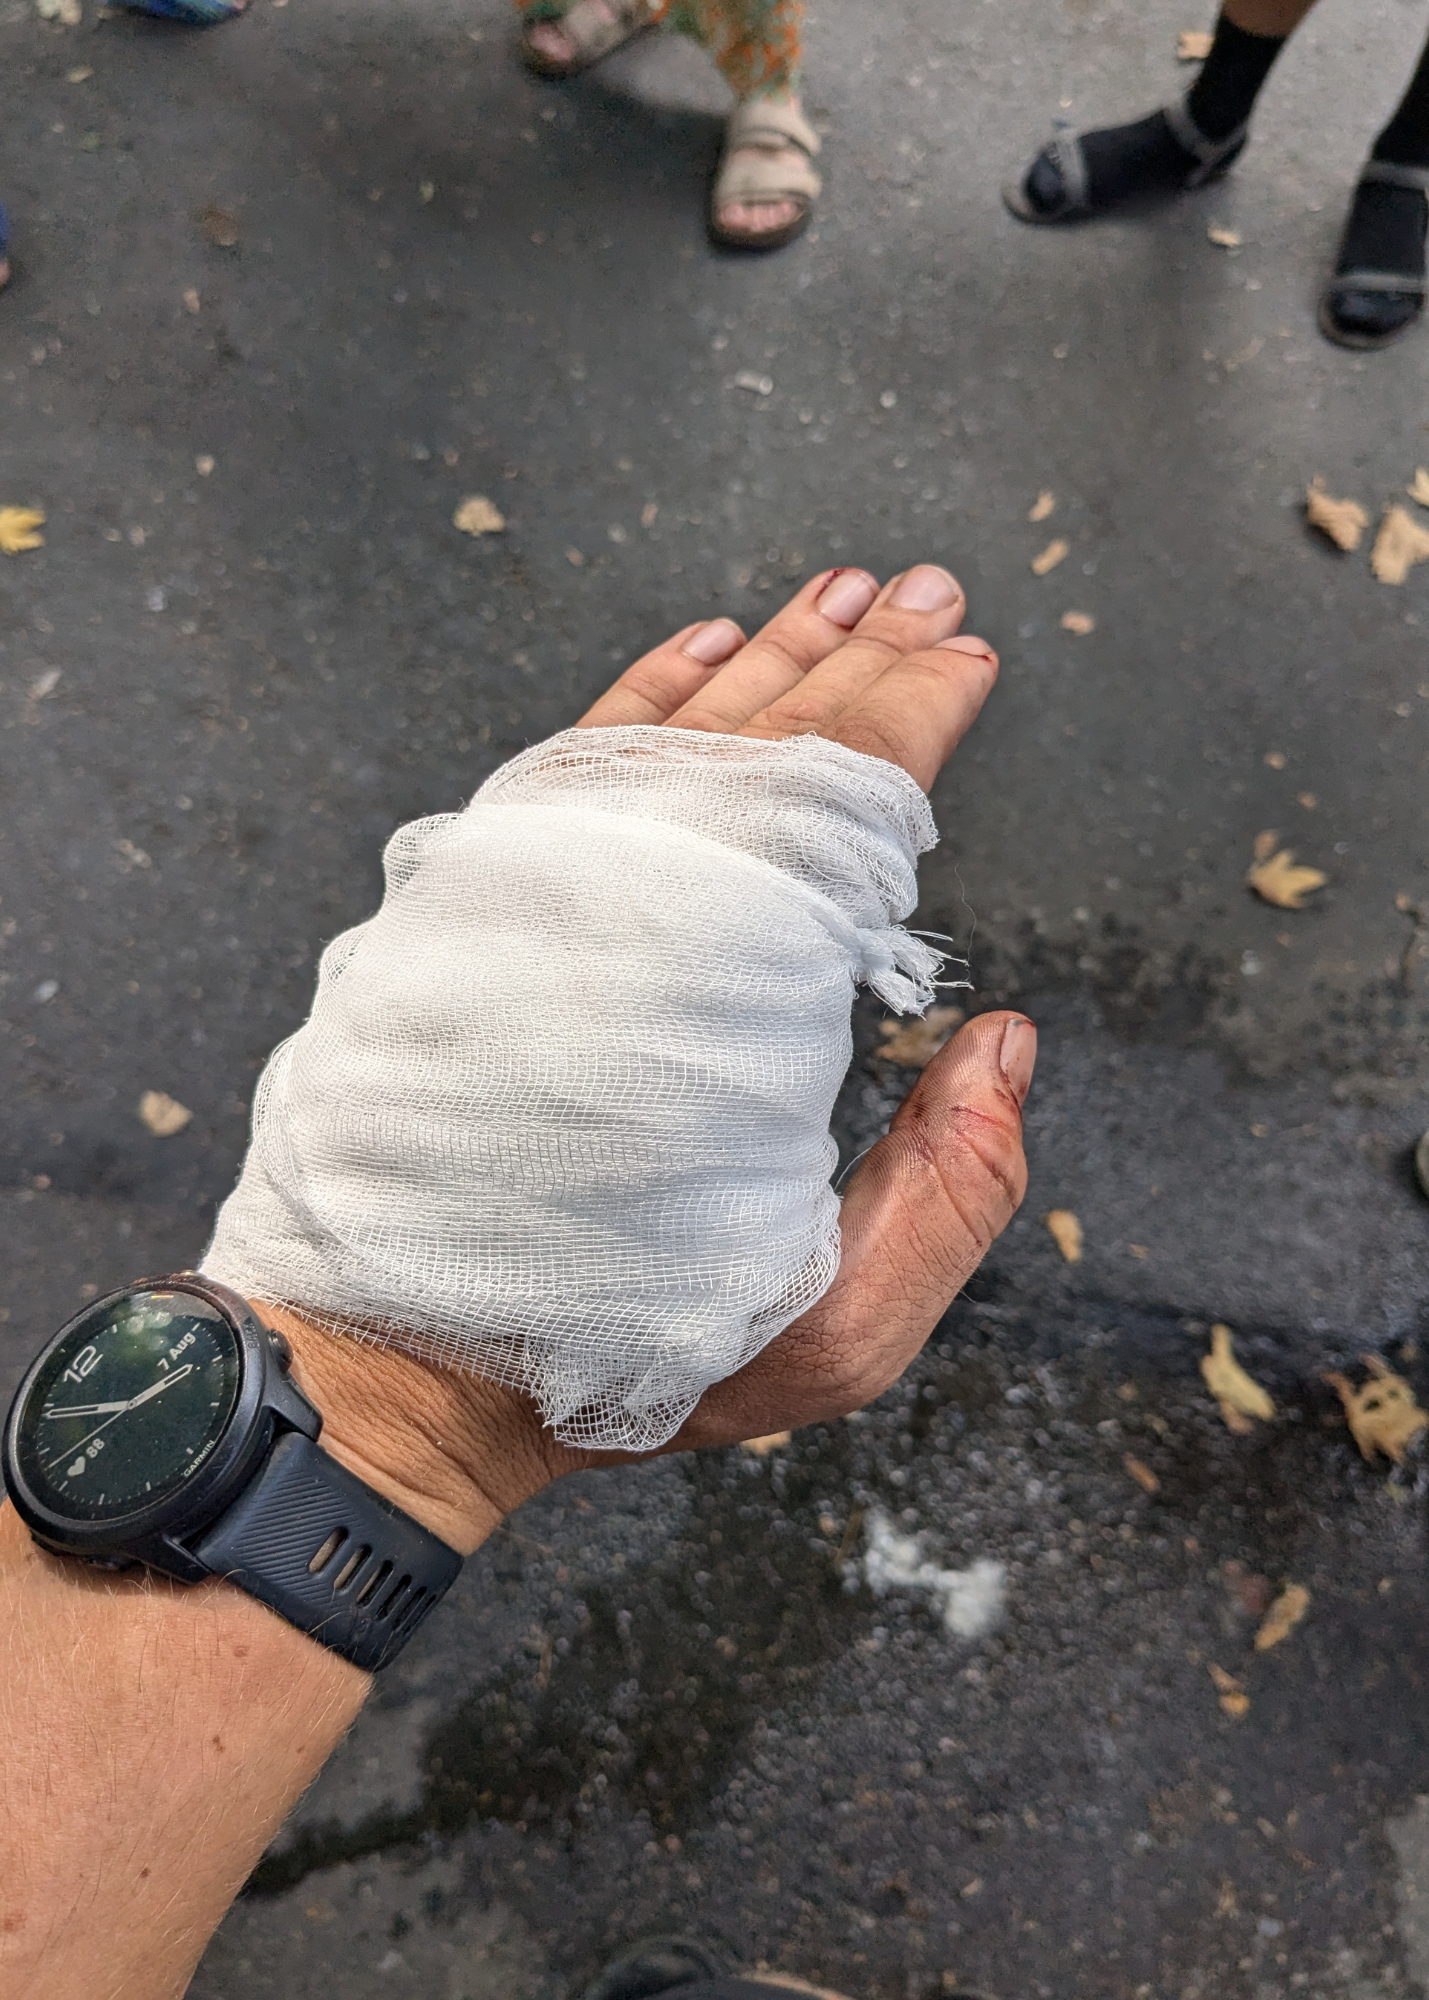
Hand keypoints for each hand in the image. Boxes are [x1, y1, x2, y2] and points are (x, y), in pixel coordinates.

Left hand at [268, 566, 1033, 1553]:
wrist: (403, 1348)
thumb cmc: (625, 1342)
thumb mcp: (835, 1326)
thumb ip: (954, 1192)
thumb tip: (1007, 1045)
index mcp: (748, 989)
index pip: (851, 798)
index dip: (918, 714)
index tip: (967, 656)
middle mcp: (649, 909)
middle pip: (775, 742)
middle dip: (866, 658)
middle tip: (931, 593)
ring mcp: (556, 891)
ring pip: (679, 730)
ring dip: (772, 653)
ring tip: (843, 592)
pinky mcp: (485, 895)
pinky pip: (576, 759)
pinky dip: (645, 690)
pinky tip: (704, 647)